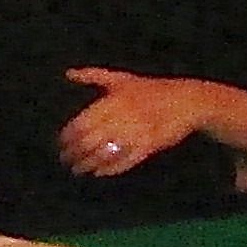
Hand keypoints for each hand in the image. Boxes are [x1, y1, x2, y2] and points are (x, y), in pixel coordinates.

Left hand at [56, 68, 246, 176]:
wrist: (186, 100)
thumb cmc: (150, 89)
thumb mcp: (121, 79)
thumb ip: (93, 75)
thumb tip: (68, 73)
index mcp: (112, 101)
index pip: (81, 123)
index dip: (68, 137)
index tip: (60, 145)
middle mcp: (122, 117)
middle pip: (89, 141)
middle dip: (74, 153)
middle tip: (65, 160)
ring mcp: (136, 132)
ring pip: (105, 153)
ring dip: (89, 164)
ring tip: (79, 170)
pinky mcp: (150, 146)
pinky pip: (126, 161)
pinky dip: (111, 169)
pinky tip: (100, 173)